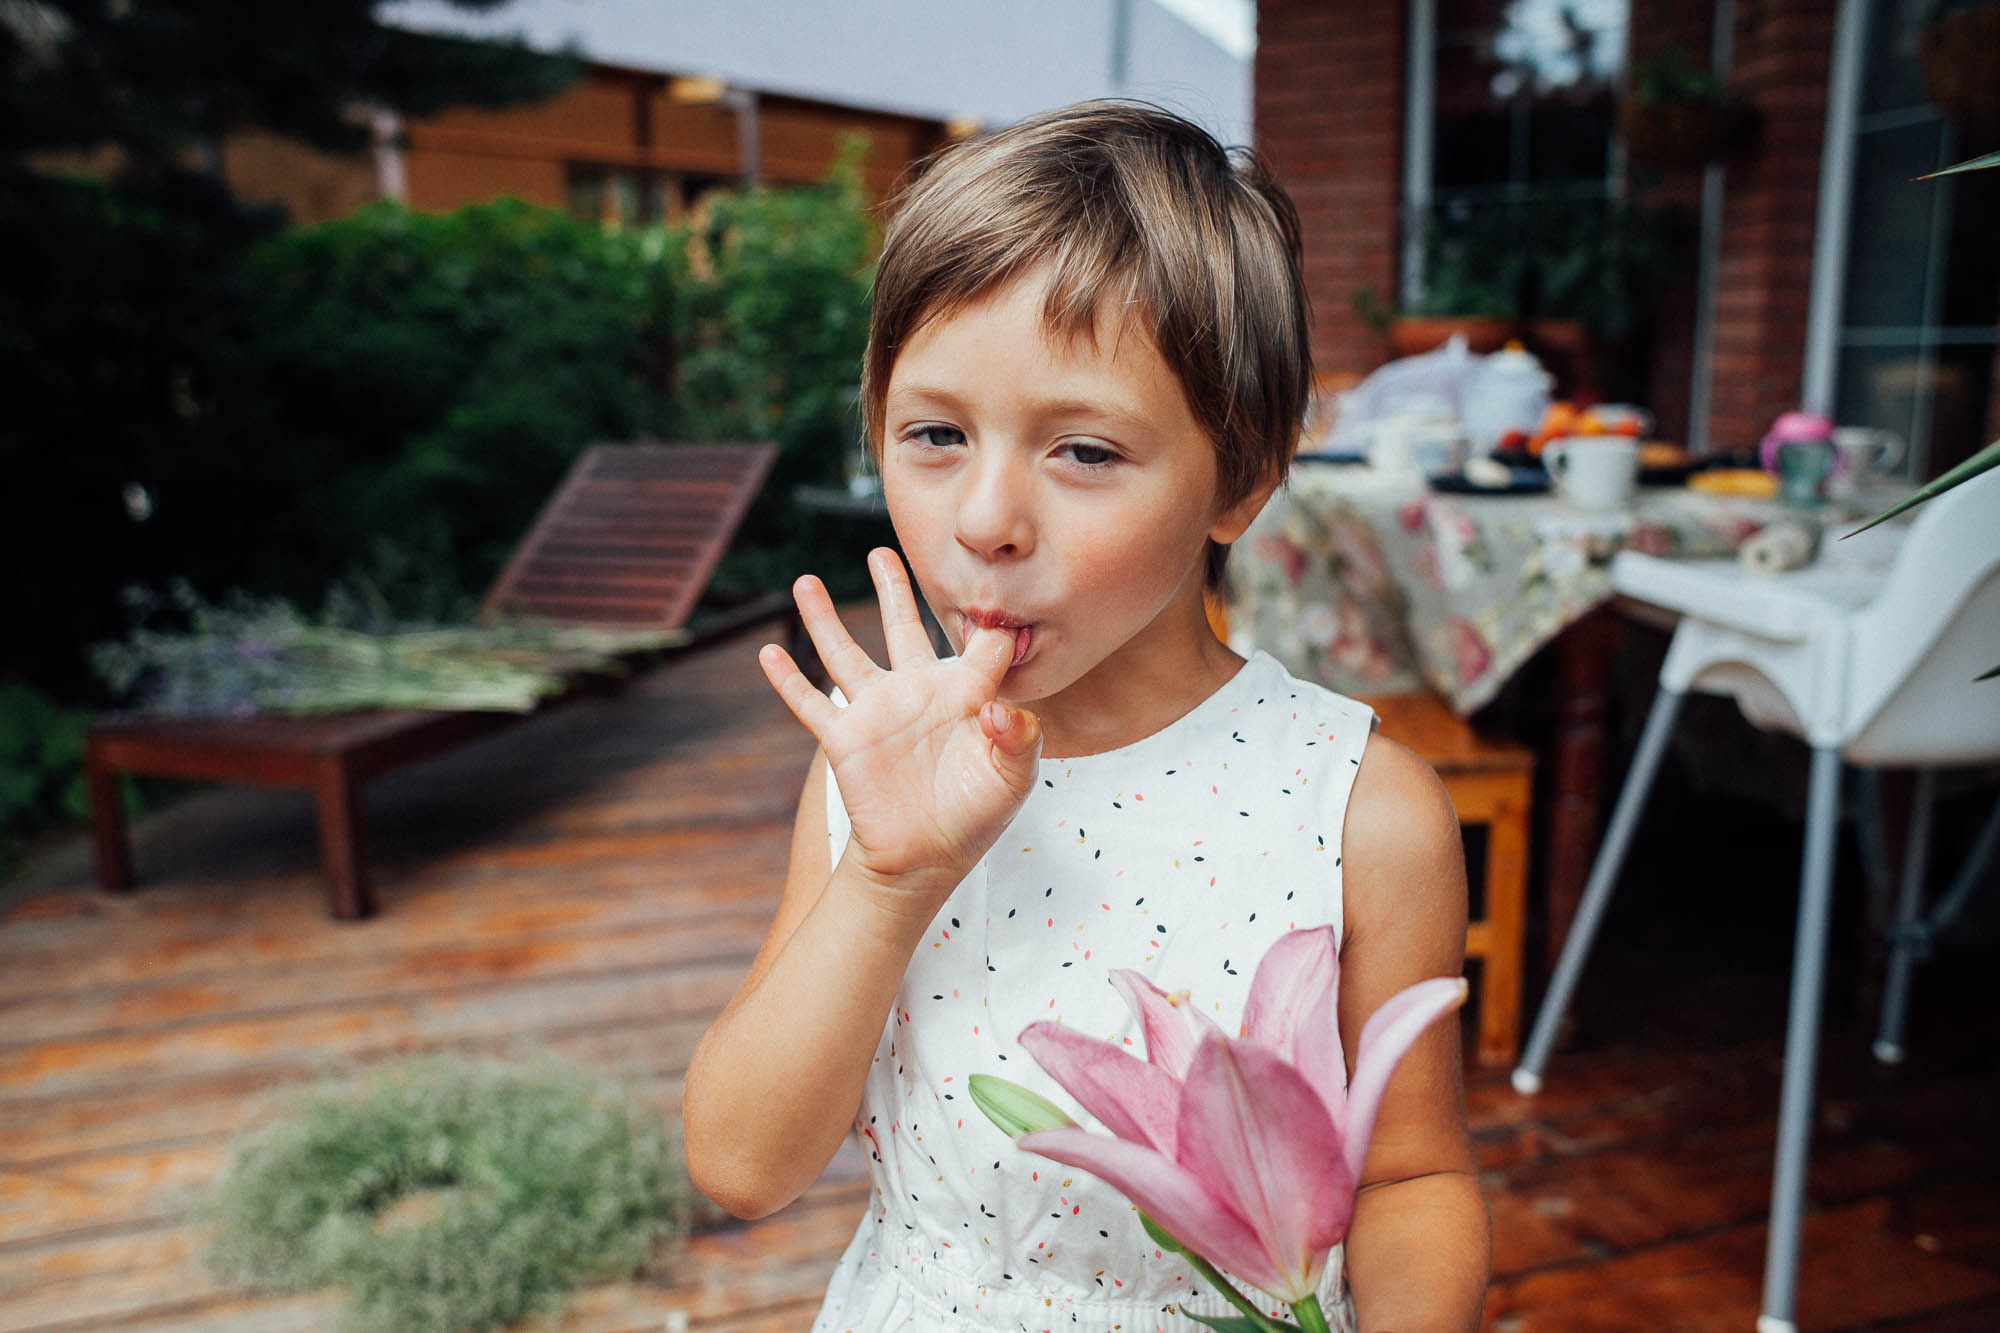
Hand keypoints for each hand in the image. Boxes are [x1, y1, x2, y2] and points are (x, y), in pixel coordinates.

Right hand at [759, 549, 1043, 912]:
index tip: (994, 590)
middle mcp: (917, 691)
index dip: (992, 620)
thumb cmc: (976, 816)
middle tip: (883, 551)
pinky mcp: (845, 738)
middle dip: (894, 589)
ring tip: (806, 581)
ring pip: (845, 652)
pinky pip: (810, 703)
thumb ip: (1021, 739)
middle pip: (904, 626)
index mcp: (964, 694)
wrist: (926, 858)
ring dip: (823, 617)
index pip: (980, 643)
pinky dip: (788, 679)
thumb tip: (997, 707)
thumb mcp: (1014, 778)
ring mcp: (877, 711)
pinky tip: (768, 652)